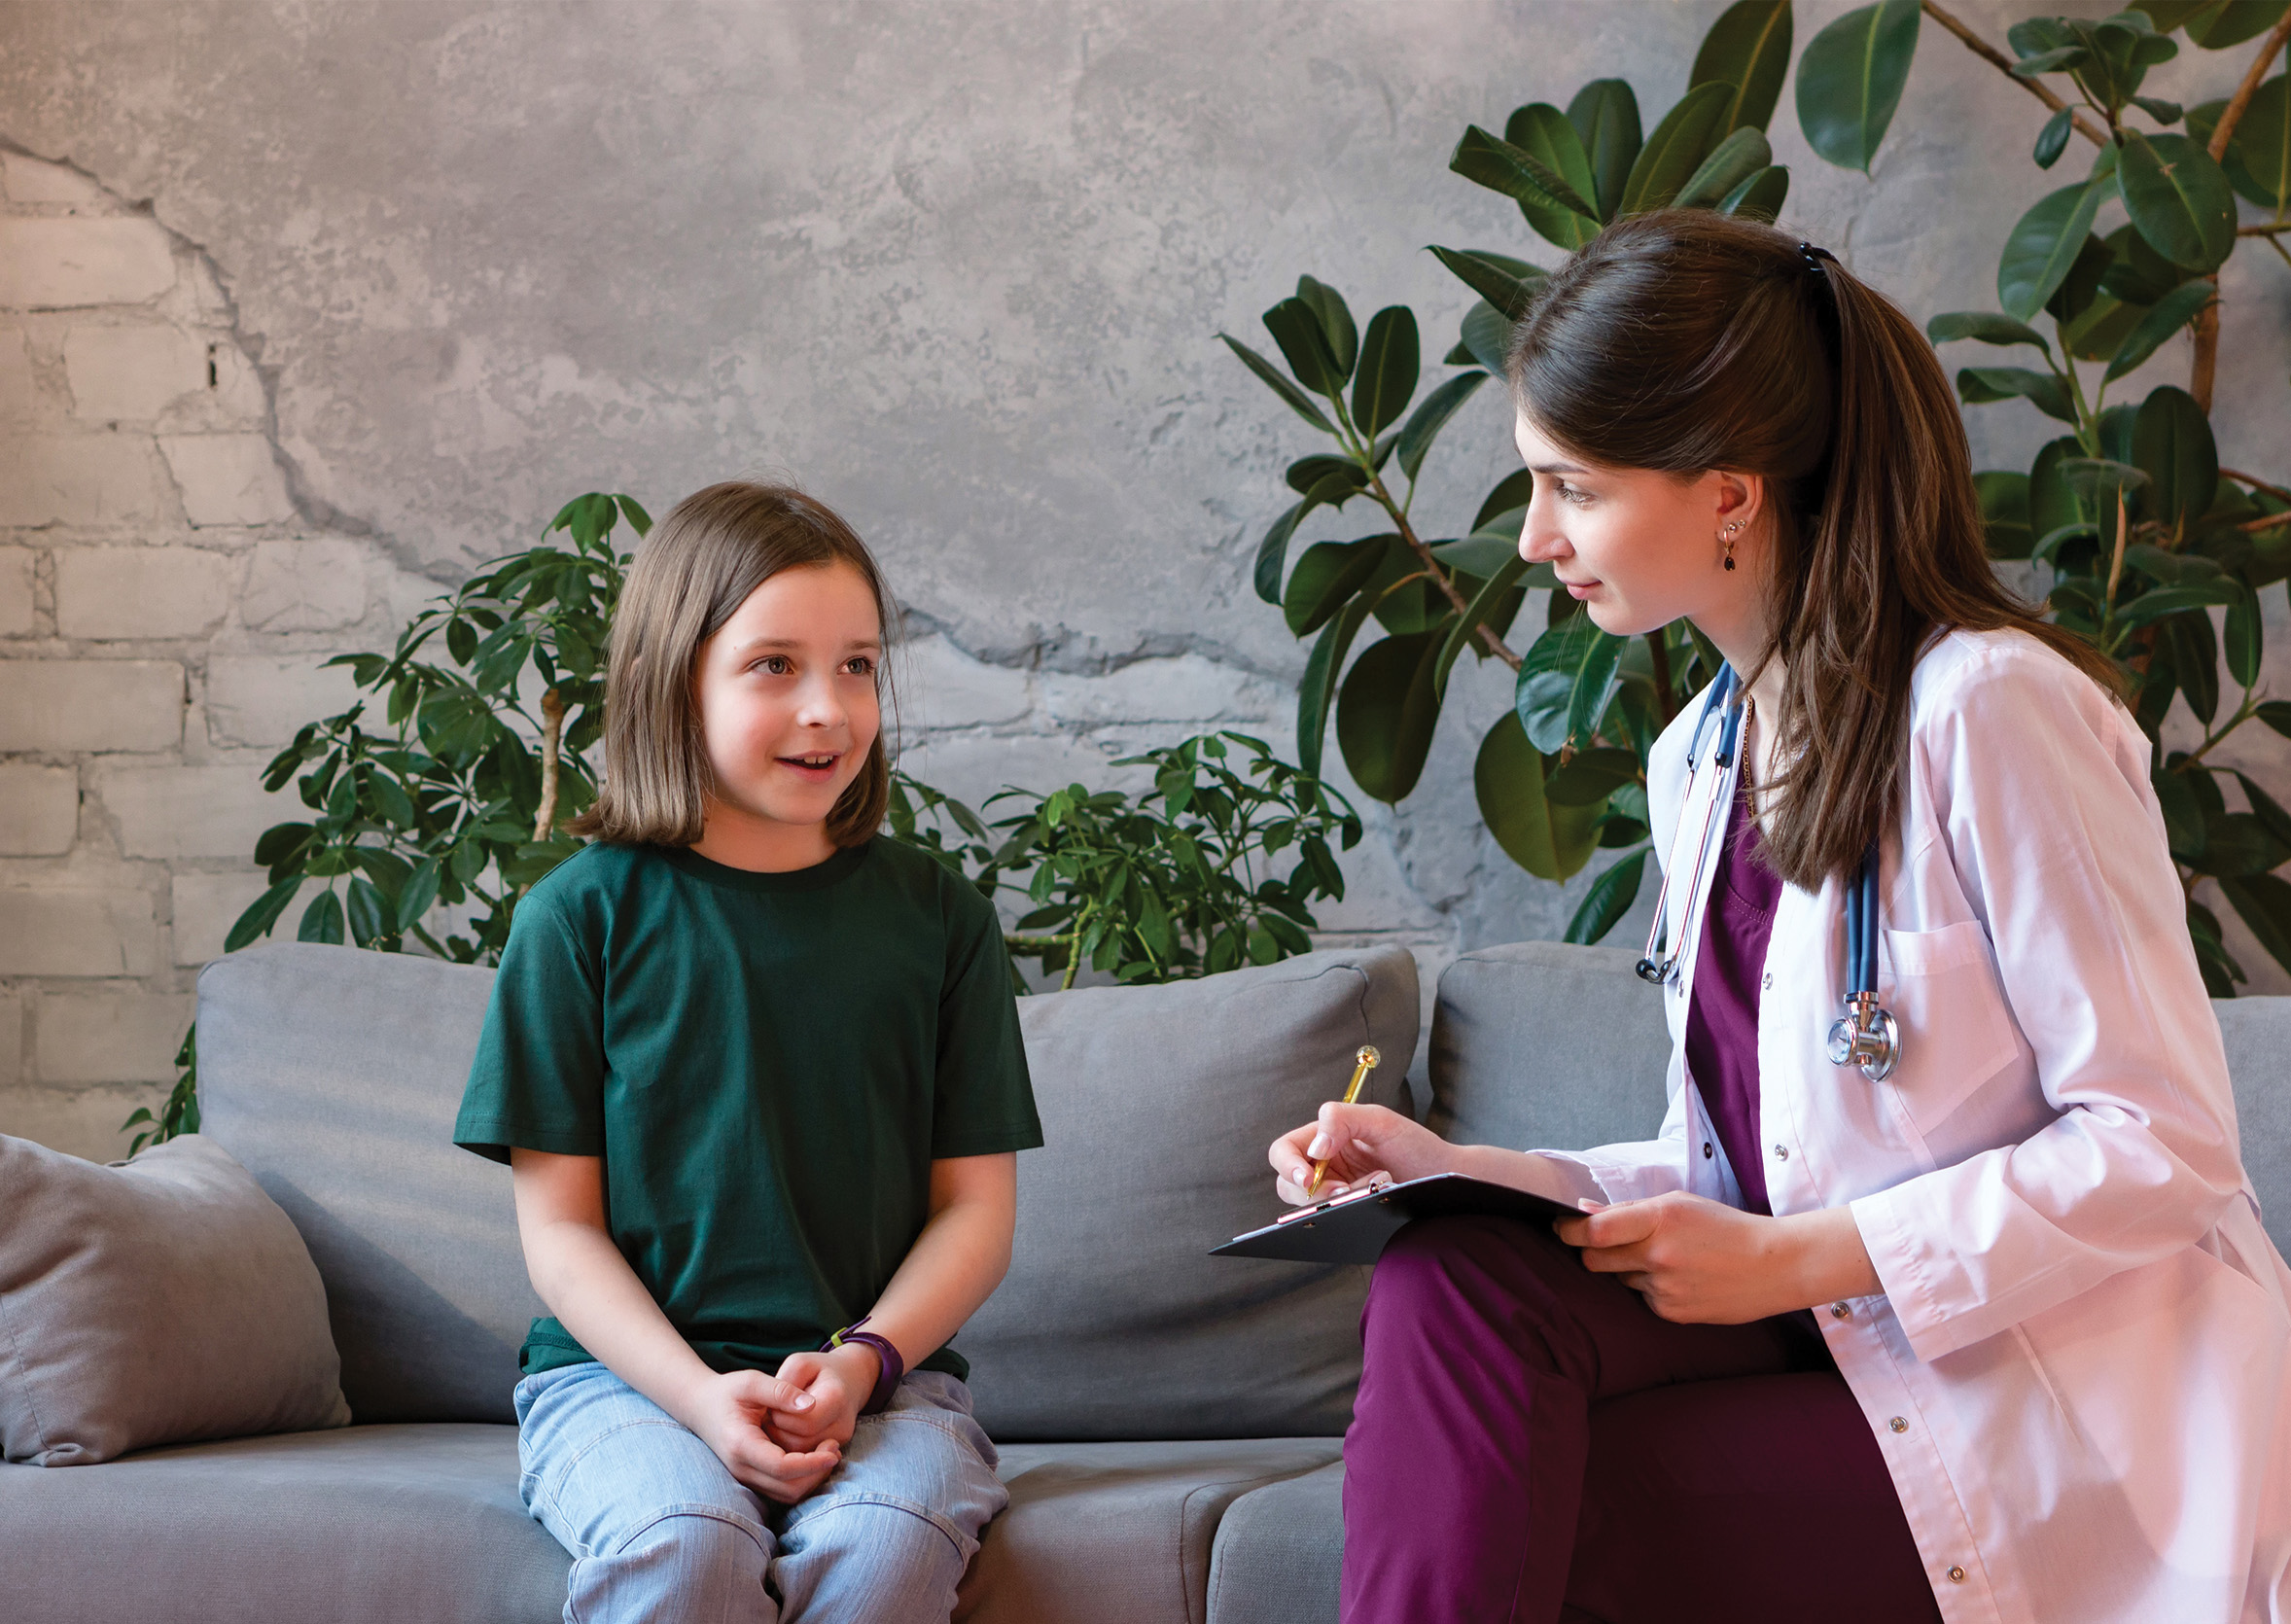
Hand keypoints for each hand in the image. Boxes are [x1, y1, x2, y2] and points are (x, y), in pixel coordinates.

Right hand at [682, 1368, 842, 1503]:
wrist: (700, 1407)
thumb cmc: (727, 1391)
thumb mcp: (751, 1381)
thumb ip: (780, 1391)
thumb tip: (811, 1405)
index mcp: (741, 1445)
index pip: (781, 1467)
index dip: (811, 1463)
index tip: (833, 1450)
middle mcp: (741, 1468)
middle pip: (787, 1487)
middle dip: (816, 1473)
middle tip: (834, 1448)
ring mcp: (744, 1477)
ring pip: (786, 1494)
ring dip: (812, 1479)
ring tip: (828, 1452)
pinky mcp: (751, 1479)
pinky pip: (782, 1490)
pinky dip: (802, 1479)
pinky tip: (814, 1457)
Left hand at [765, 1342, 878, 1454]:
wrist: (848, 1380)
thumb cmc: (818, 1370)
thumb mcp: (798, 1365)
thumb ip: (784, 1386)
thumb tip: (777, 1412)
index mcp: (836, 1398)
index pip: (803, 1423)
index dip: (781, 1416)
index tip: (774, 1402)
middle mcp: (842, 1425)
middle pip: (798, 1444)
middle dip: (778, 1430)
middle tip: (773, 1411)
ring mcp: (839, 1441)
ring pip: (799, 1455)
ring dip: (781, 1439)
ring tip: (780, 1418)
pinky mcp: (832, 1451)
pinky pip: (803, 1457)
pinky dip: (789, 1445)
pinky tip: (788, 1427)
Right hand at [1267, 1103, 1448, 1205]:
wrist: (1448, 1178)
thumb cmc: (1416, 1146)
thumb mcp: (1380, 1121)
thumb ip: (1341, 1119)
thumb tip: (1314, 1149)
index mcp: (1324, 1138)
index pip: (1285, 1151)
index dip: (1288, 1165)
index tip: (1308, 1178)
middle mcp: (1325, 1166)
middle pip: (1288, 1183)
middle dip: (1314, 1191)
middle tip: (1345, 1192)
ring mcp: (1336, 1193)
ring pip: (1307, 1207)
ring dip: (1333, 1202)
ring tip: (1370, 1189)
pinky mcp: (1348, 1215)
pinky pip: (1329, 1222)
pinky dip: (1342, 1217)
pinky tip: (1367, 1206)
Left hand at [1553, 1192, 1879, 1324]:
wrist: (1776, 1265)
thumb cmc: (1726, 1227)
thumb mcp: (1680, 1204)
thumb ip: (1630, 1211)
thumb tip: (1584, 1212)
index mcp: (1660, 1218)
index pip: (1595, 1230)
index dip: (1569, 1231)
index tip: (1560, 1228)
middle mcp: (1659, 1254)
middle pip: (1595, 1260)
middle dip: (1593, 1253)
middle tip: (1607, 1244)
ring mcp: (1666, 1288)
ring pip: (1622, 1279)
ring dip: (1631, 1270)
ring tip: (1669, 1260)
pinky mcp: (1673, 1312)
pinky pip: (1645, 1299)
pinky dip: (1653, 1289)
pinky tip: (1683, 1280)